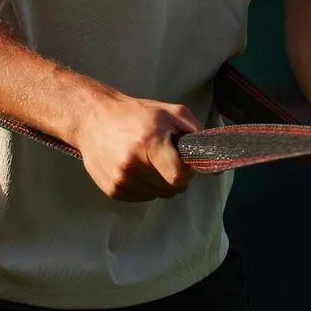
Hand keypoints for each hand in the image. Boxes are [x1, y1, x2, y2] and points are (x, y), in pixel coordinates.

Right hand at [73, 91, 200, 200]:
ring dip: (160, 182)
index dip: (187, 172)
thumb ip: (196, 134)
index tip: (183, 162)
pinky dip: (145, 186)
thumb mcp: (170, 113)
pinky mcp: (111, 189)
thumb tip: (217, 163)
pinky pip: (141, 197)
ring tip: (149, 161)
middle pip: (171, 189)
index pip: (179, 177)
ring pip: (157, 195)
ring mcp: (120, 179)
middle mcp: (133, 164)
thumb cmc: (136, 114)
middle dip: (175, 177)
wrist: (92, 119)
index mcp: (149, 143)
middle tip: (166, 159)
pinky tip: (136, 168)